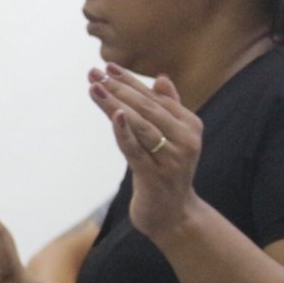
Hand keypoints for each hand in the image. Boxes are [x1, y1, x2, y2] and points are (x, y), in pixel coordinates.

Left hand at [87, 64, 202, 240]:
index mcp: (190, 125)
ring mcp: (172, 158)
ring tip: (94, 88)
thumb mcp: (172, 139)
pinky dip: (124, 131)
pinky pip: (136, 149)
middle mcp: (185, 139)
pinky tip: (113, 115)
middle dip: (118, 88)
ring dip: (115, 104)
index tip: (107, 67)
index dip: (130, 81)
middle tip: (93, 73)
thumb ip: (168, 109)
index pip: (155, 97)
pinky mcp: (156, 175)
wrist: (173, 214)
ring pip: (140, 125)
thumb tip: (160, 78)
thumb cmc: (167, 172)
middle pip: (147, 108)